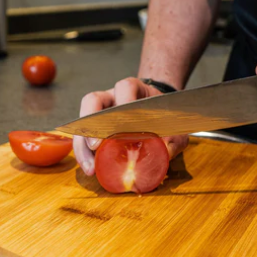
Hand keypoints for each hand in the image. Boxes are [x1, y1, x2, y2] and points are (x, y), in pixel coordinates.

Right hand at [74, 77, 189, 175]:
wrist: (157, 109)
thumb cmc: (163, 115)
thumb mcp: (173, 125)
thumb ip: (172, 138)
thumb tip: (164, 151)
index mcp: (133, 89)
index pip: (125, 88)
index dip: (123, 102)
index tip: (125, 122)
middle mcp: (112, 97)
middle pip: (92, 101)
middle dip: (92, 125)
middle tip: (95, 147)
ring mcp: (100, 111)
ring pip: (83, 121)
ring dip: (83, 145)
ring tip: (90, 167)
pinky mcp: (95, 127)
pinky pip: (84, 137)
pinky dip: (85, 153)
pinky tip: (91, 168)